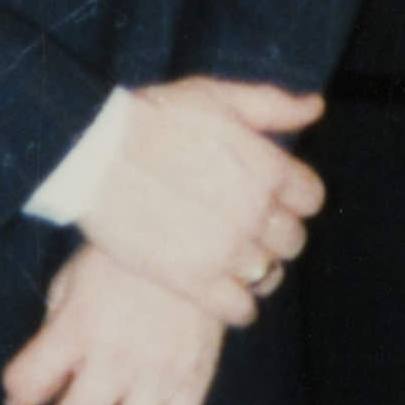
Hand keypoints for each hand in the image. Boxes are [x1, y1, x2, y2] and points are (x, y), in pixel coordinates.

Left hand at [3, 247, 224, 404]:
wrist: (197, 237)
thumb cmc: (123, 258)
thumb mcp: (72, 280)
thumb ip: (50, 335)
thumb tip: (26, 392)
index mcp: (76, 329)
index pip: (27, 382)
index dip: (16, 397)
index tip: (16, 403)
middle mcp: (114, 360)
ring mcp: (158, 375)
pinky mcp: (194, 381)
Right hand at [67, 78, 324, 327]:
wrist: (90, 152)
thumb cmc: (152, 117)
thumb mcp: (215, 96)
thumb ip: (271, 105)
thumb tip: (315, 108)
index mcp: (267, 168)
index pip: (310, 198)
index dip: (293, 198)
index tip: (271, 197)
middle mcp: (255, 211)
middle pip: (292, 240)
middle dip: (275, 234)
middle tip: (245, 227)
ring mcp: (226, 249)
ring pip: (268, 275)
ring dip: (254, 268)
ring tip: (227, 256)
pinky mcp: (192, 281)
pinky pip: (240, 309)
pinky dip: (238, 305)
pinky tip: (220, 290)